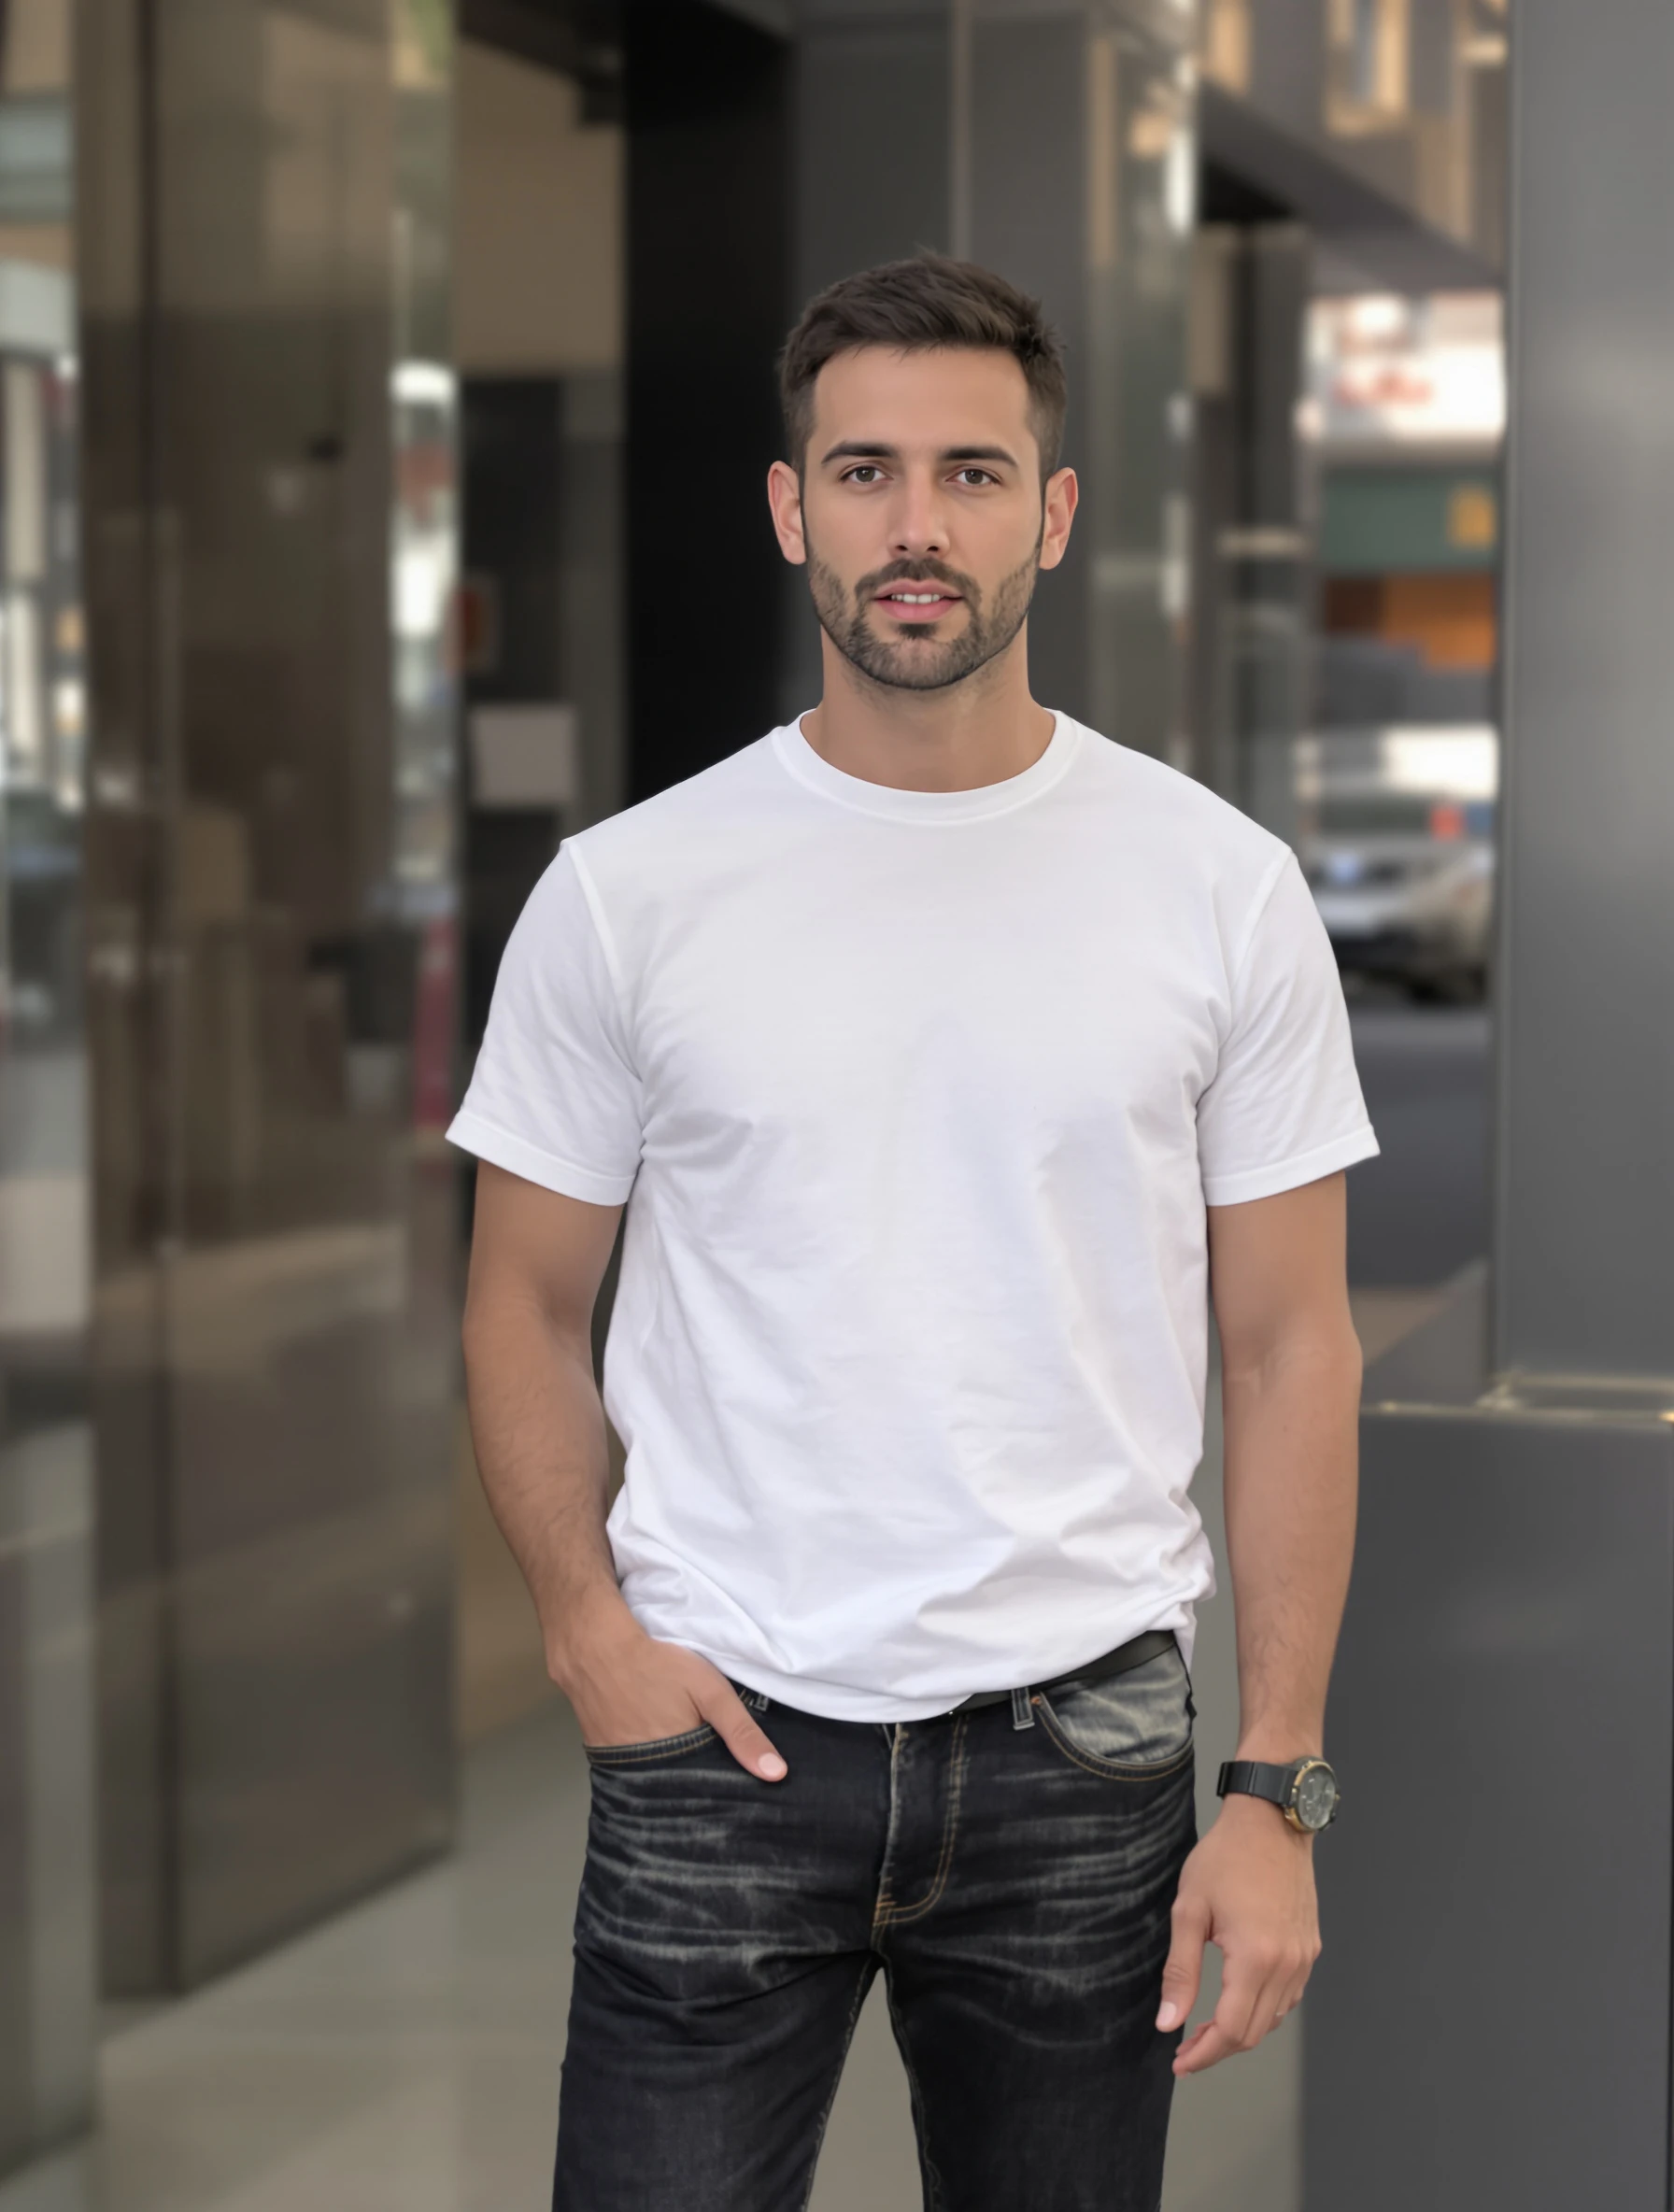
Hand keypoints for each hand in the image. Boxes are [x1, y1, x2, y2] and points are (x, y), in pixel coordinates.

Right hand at [550, 1601, 787, 1782]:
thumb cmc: (657, 1664)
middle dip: (696, 1785)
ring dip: (669, 1772)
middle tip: (715, 1775)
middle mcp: (643, 1775)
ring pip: (652, 1778)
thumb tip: (776, 1774)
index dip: (720, 1790)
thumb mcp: (711, 1692)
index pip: (704, 1793)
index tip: (738, 1792)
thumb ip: (742, 1732)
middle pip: (678, 1788)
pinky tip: (654, 1745)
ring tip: (687, 1760)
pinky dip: (644, 1760)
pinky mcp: (600, 1751)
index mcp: (675, 1765)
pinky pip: (629, 1766)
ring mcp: (617, 1765)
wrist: (594, 1646)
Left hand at [1157, 1793, 1320, 2073]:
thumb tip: (1169, 2023)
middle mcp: (1288, 1965)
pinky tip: (1238, 2000)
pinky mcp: (1309, 1948)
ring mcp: (1303, 1958)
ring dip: (1240, 2031)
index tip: (1178, 2062)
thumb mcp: (1189, 1910)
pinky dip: (1262, 2009)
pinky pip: (1288, 1996)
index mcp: (1256, 1958)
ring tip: (1204, 2028)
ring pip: (1273, 2018)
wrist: (1270, 1820)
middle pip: (1253, 2032)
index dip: (1203, 2053)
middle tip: (1185, 2048)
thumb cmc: (1225, 1857)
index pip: (1231, 2030)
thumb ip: (1180, 1972)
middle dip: (1217, 2048)